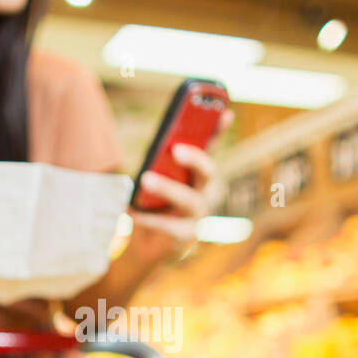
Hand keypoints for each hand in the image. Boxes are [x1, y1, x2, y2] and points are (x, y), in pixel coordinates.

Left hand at [130, 108, 233, 252]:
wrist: (143, 244)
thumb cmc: (148, 204)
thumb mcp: (150, 178)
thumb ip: (156, 164)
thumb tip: (154, 150)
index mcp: (195, 174)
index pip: (210, 148)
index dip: (219, 131)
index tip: (225, 113)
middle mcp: (203, 193)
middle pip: (208, 173)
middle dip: (195, 159)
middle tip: (176, 150)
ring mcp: (198, 216)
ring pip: (190, 200)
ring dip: (168, 188)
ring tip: (145, 179)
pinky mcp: (186, 237)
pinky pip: (169, 227)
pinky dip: (149, 218)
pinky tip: (131, 212)